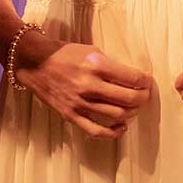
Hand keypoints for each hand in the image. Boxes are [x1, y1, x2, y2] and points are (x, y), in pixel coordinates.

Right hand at [17, 30, 151, 137]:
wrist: (35, 62)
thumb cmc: (64, 54)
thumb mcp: (91, 50)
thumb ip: (111, 65)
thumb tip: (134, 78)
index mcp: (96, 65)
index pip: (133, 78)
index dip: (146, 81)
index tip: (147, 80)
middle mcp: (90, 85)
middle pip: (129, 99)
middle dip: (143, 98)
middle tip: (144, 94)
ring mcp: (80, 102)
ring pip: (118, 115)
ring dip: (132, 113)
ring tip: (133, 107)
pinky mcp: (71, 115)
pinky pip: (97, 131)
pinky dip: (114, 132)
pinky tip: (122, 126)